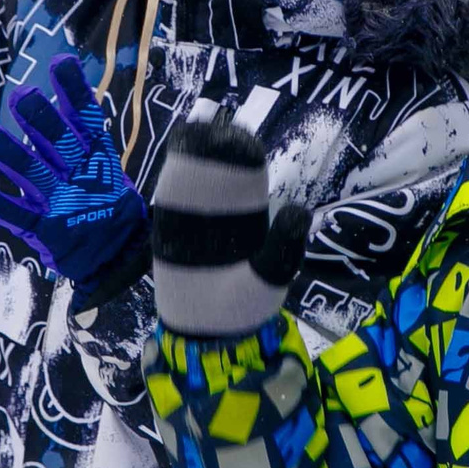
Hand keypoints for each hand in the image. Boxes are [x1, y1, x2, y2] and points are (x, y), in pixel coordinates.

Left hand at [0, 56, 149, 298]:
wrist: (115, 255)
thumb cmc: (103, 202)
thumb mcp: (103, 165)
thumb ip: (83, 131)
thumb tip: (66, 86)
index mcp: (96, 156)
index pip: (86, 117)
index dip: (74, 91)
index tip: (61, 63)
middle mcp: (79, 174)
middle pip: (58, 141)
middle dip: (40, 119)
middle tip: (21, 96)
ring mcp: (61, 202)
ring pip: (35, 173)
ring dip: (12, 155)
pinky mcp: (45, 229)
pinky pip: (17, 215)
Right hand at [148, 119, 310, 337]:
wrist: (209, 334)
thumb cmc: (244, 307)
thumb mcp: (272, 275)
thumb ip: (284, 244)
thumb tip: (300, 210)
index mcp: (250, 217)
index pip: (247, 173)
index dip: (244, 153)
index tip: (243, 143)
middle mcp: (222, 213)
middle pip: (218, 167)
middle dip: (216, 144)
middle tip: (216, 132)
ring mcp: (193, 221)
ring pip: (191, 176)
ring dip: (192, 155)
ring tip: (194, 139)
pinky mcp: (168, 231)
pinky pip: (168, 197)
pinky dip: (171, 175)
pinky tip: (174, 160)